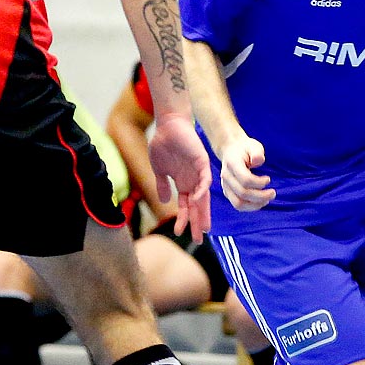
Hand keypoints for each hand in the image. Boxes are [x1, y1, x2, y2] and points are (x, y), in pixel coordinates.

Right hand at [148, 113, 211, 242]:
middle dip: (197, 222)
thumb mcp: (160, 169)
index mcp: (183, 183)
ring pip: (203, 197)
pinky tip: (196, 201)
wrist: (169, 125)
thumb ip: (163, 185)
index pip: (185, 206)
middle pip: (197, 206)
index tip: (178, 232)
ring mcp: (198, 173)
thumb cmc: (164, 144)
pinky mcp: (202, 162)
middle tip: (199, 240)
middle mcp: (192, 181)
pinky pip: (205, 180)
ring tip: (203, 228)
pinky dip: (201, 191)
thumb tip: (165, 201)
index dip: (183, 219)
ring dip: (203, 212)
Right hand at [219, 134, 274, 212]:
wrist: (231, 150)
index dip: (259, 183)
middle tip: (273, 193)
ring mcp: (225, 186)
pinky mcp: (227, 192)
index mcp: (232, 163)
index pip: (245, 179)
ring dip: (255, 205)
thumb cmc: (245, 149)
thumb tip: (258, 161)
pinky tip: (260, 202)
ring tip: (267, 200)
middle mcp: (226, 176)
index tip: (269, 179)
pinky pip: (237, 205)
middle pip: (242, 193)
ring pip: (238, 203)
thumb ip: (257, 152)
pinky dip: (250, 207)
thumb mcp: (253, 145)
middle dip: (261, 196)